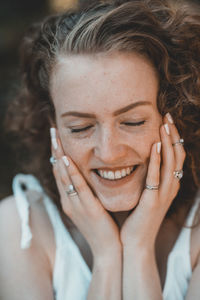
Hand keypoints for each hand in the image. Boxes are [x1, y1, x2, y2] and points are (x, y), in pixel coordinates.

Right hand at [50, 128, 120, 260]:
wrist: (110, 249)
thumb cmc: (104, 227)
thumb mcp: (92, 206)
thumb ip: (88, 192)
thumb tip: (91, 175)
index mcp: (70, 200)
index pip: (61, 174)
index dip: (58, 155)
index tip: (58, 138)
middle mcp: (68, 201)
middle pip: (59, 172)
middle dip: (56, 151)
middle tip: (53, 132)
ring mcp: (75, 205)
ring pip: (64, 176)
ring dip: (59, 156)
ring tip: (56, 138)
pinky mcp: (86, 209)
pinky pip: (77, 187)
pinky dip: (71, 173)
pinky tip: (66, 160)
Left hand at [120, 113, 185, 250]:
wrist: (135, 242)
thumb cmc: (138, 217)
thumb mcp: (147, 194)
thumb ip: (148, 178)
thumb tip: (141, 159)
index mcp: (169, 185)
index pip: (176, 156)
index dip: (173, 138)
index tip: (166, 120)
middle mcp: (171, 187)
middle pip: (177, 155)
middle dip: (173, 134)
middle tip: (167, 115)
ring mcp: (164, 195)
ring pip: (170, 163)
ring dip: (168, 142)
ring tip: (164, 124)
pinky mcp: (153, 201)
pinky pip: (156, 177)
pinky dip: (157, 160)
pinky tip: (154, 146)